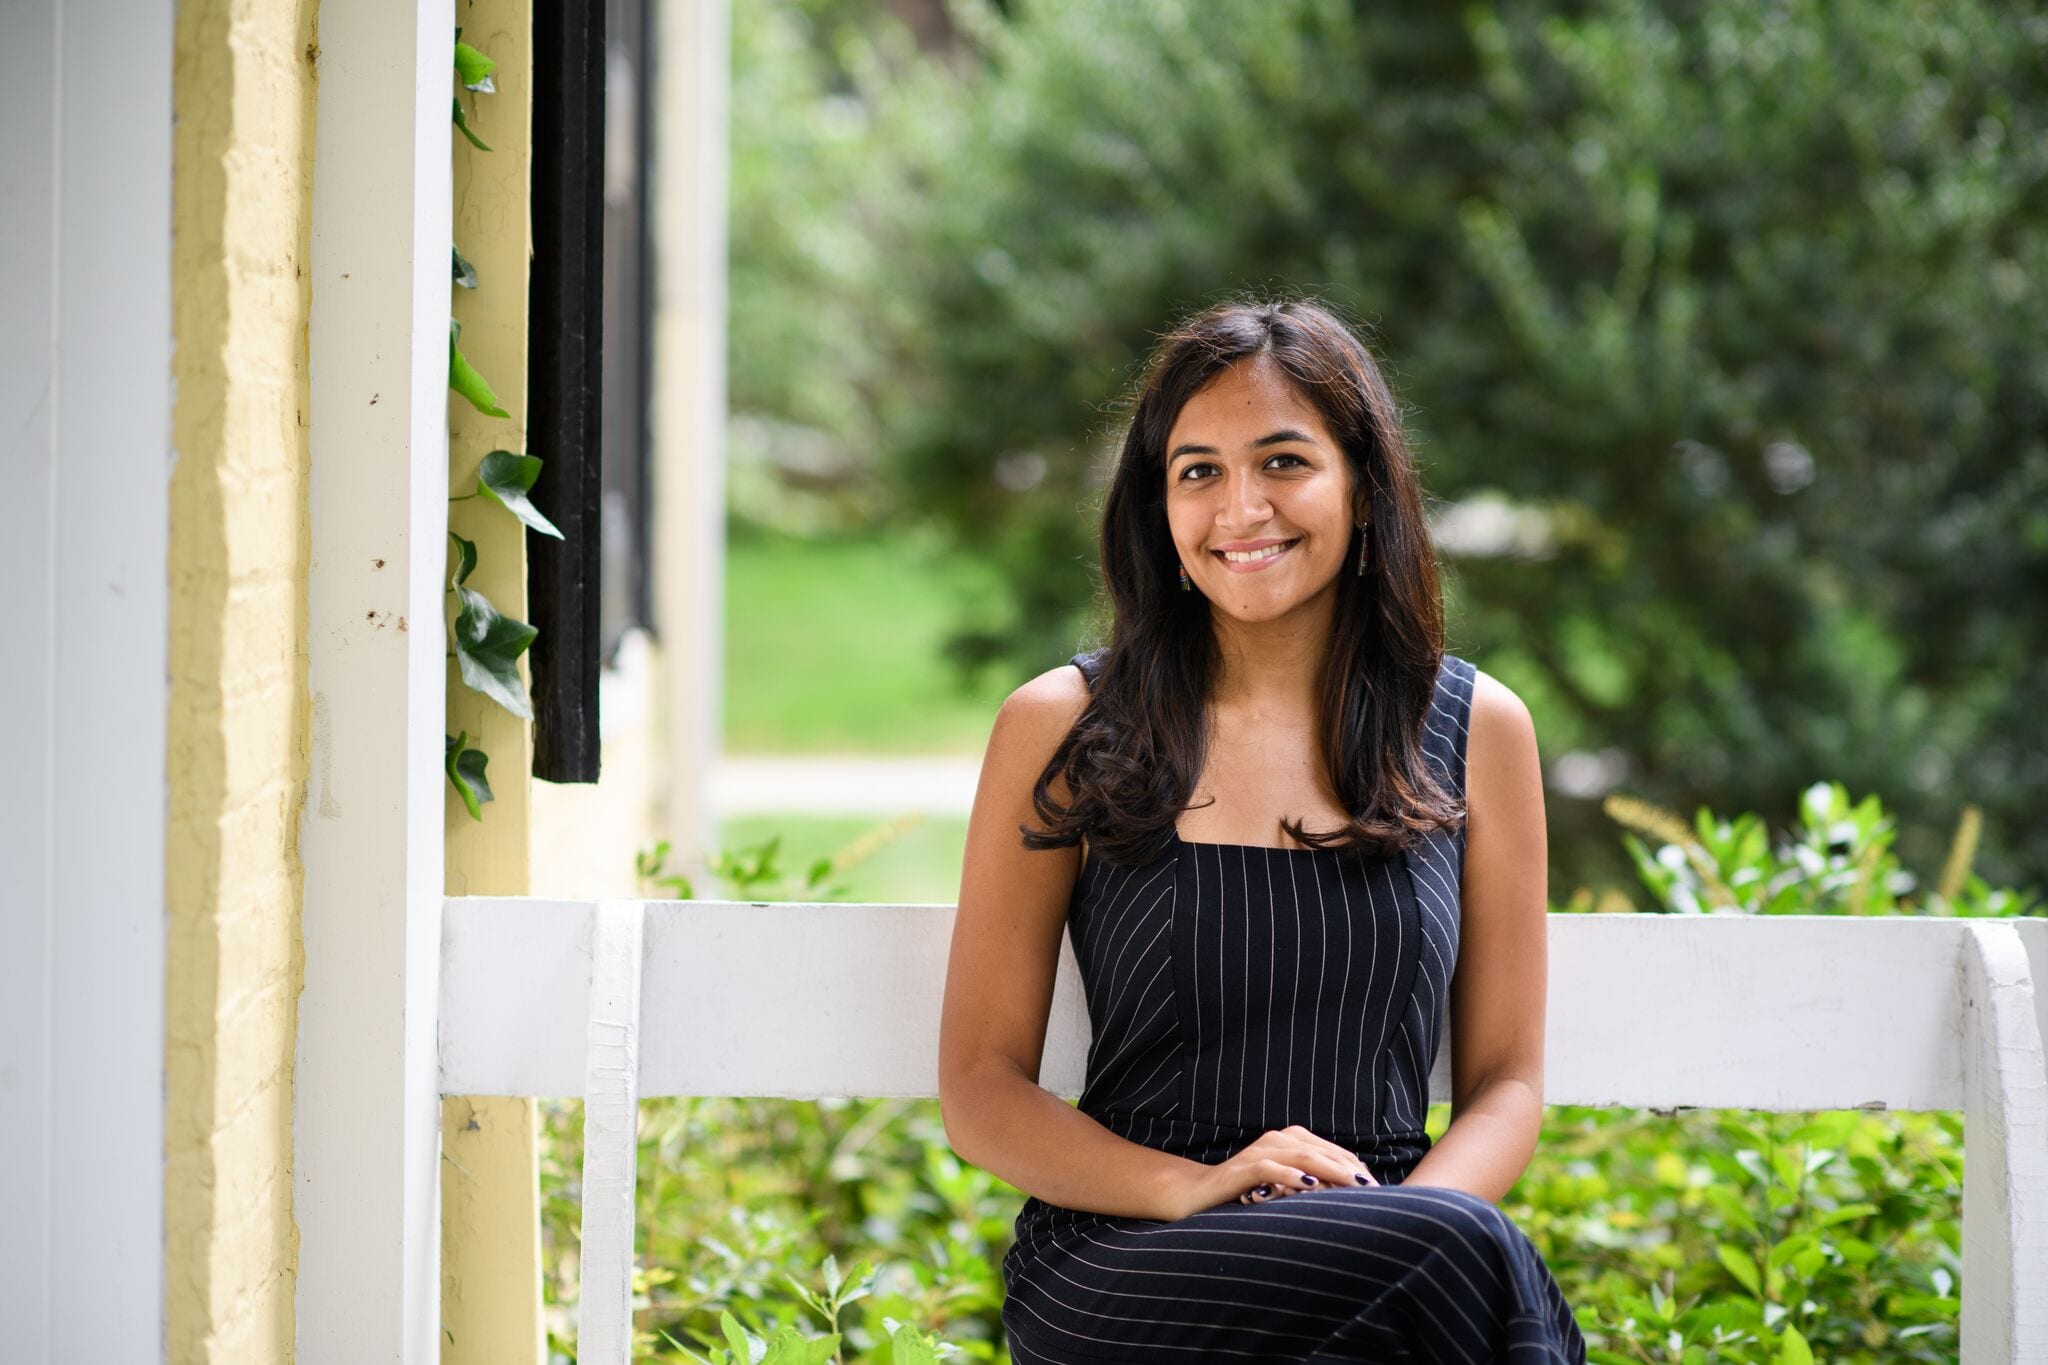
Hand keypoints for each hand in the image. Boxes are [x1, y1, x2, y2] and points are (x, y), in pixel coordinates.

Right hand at [1161, 1125, 1379, 1219]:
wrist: (1199, 1192)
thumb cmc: (1245, 1190)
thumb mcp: (1283, 1185)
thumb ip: (1310, 1183)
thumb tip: (1348, 1195)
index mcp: (1289, 1139)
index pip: (1331, 1150)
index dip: (1354, 1166)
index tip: (1376, 1186)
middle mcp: (1277, 1139)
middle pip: (1322, 1150)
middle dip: (1349, 1168)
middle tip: (1373, 1188)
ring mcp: (1260, 1151)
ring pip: (1302, 1156)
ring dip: (1330, 1170)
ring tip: (1353, 1184)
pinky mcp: (1243, 1168)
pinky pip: (1271, 1168)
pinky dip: (1291, 1176)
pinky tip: (1309, 1186)